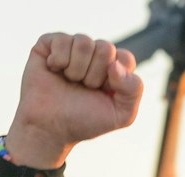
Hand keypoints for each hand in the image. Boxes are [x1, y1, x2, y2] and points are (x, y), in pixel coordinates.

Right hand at [4, 33, 143, 167]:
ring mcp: (72, 47)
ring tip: (69, 81)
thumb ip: (134, 89)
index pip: (125, 58)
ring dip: (76, 69)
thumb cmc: (83, 121)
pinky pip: (62, 40)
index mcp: (113, 69)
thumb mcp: (121, 115)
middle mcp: (93, 55)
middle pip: (105, 48)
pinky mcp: (50, 43)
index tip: (102, 93)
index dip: (115, 78)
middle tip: (83, 89)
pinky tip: (53, 70)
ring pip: (84, 41)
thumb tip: (115, 63)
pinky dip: (58, 60)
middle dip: (94, 75)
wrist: (49, 129)